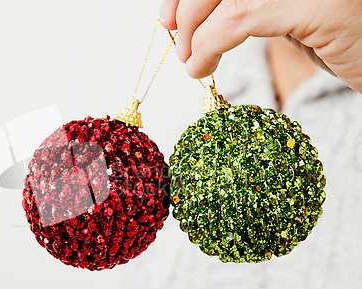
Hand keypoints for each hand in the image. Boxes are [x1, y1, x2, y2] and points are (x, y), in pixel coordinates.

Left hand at [159, 0, 361, 92]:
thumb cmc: (335, 36)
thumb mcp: (282, 11)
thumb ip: (245, 5)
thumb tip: (190, 17)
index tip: (168, 17)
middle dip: (186, 9)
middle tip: (176, 43)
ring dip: (193, 32)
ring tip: (190, 61)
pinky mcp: (319, 4)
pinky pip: (239, 19)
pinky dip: (209, 45)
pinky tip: (201, 66)